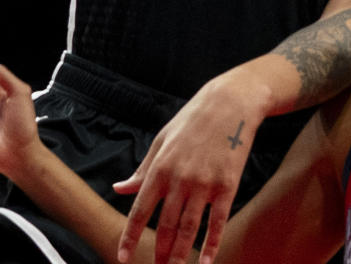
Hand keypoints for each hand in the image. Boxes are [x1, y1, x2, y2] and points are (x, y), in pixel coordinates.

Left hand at [113, 70, 268, 263]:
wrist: (230, 102)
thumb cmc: (193, 120)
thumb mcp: (162, 139)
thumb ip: (142, 169)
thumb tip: (119, 188)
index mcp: (161, 167)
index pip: (140, 210)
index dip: (130, 237)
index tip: (123, 257)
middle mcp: (180, 179)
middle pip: (166, 226)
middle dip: (160, 253)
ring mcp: (205, 183)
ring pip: (189, 229)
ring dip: (181, 255)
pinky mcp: (227, 185)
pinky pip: (218, 222)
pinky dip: (212, 245)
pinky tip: (207, 262)